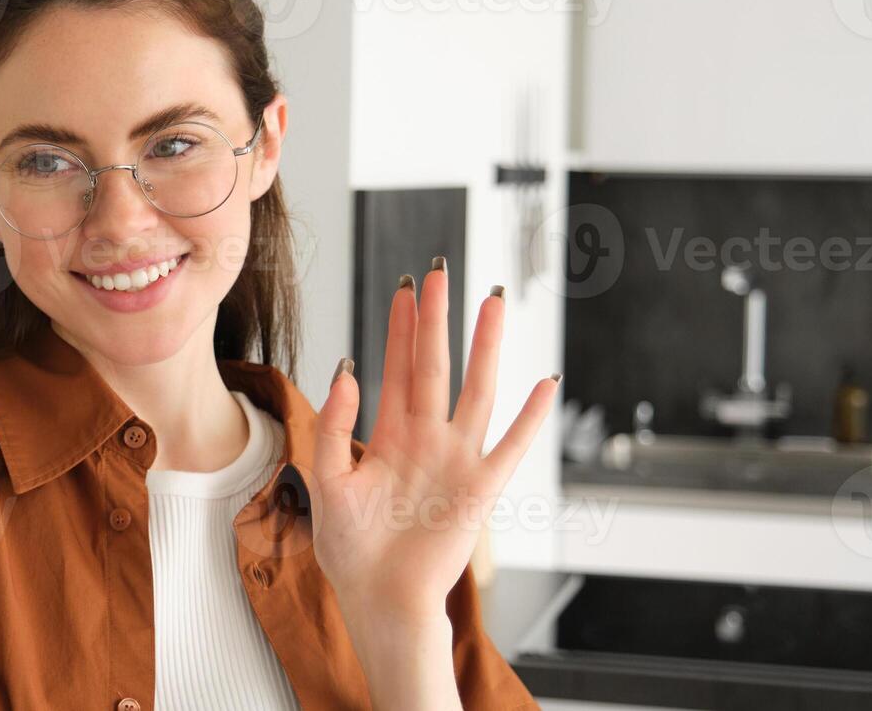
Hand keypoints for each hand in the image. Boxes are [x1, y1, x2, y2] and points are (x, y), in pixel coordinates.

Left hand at [310, 261, 556, 627]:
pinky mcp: (480, 489)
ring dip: (486, 347)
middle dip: (437, 319)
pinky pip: (511, 447)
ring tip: (494, 302)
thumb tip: (346, 369)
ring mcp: (457, 460)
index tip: (406, 286)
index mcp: (390, 437)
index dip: (400, 327)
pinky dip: (530, 417)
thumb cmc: (351, 552)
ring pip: (476, 390)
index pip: (397, 368)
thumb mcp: (326, 482)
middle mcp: (427, 440)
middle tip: (441, 271)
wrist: (379, 600)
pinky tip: (545, 383)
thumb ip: (333, 427)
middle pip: (435, 365)